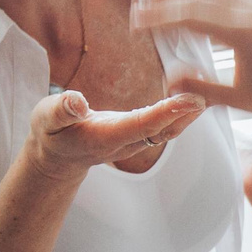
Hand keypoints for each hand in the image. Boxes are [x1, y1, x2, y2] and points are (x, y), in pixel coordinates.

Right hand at [27, 89, 203, 180]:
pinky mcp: (135, 135)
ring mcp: (131, 141)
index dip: (165, 113)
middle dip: (183, 115)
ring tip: (206, 96)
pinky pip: (162, 127)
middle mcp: (123, 142)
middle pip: (160, 131)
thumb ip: (61, 110)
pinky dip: (178, 114)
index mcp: (105, 137)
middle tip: (205, 96)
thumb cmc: (51, 133)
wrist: (56, 156)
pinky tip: (191, 101)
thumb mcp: (45, 118)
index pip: (141, 125)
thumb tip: (77, 101)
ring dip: (186, 116)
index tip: (188, 100)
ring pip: (165, 131)